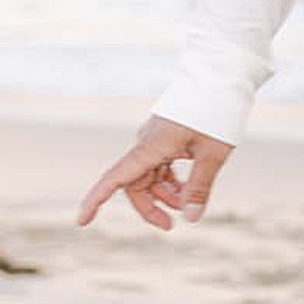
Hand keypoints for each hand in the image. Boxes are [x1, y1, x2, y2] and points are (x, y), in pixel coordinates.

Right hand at [78, 115, 233, 229]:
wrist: (222, 78)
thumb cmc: (217, 113)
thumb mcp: (213, 155)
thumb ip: (199, 187)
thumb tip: (190, 219)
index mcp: (150, 147)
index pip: (115, 179)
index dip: (96, 201)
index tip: (81, 221)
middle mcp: (146, 143)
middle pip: (135, 183)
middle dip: (149, 206)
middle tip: (170, 226)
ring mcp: (156, 139)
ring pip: (149, 175)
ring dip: (165, 193)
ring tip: (188, 204)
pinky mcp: (166, 136)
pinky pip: (160, 164)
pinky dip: (171, 179)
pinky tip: (188, 188)